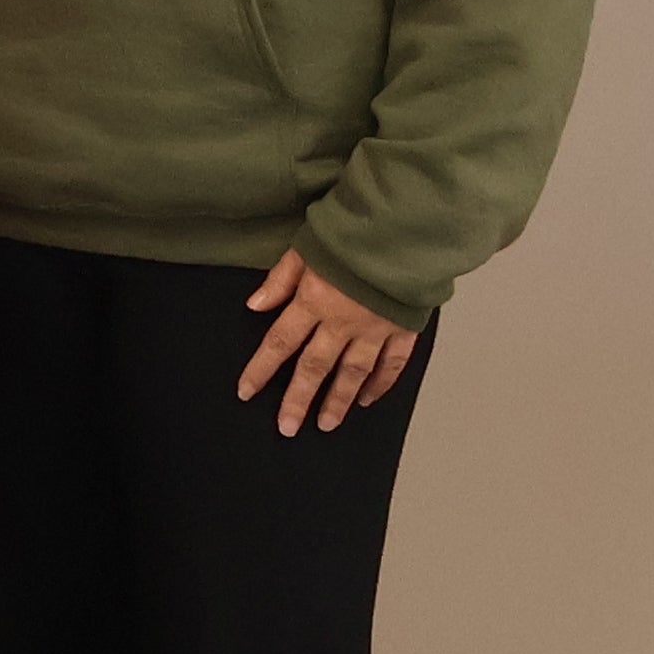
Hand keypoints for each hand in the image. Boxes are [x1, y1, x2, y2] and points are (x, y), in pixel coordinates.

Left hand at [235, 248, 415, 432]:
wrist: (407, 227)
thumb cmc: (355, 232)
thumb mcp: (307, 246)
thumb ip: (281, 278)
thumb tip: (255, 304)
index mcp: (315, 300)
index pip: (280, 342)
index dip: (261, 369)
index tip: (246, 392)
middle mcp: (343, 321)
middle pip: (314, 368)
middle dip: (298, 400)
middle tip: (287, 427)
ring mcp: (375, 328)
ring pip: (352, 374)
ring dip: (337, 401)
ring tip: (326, 424)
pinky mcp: (403, 328)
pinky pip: (391, 364)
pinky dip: (380, 385)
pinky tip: (367, 400)